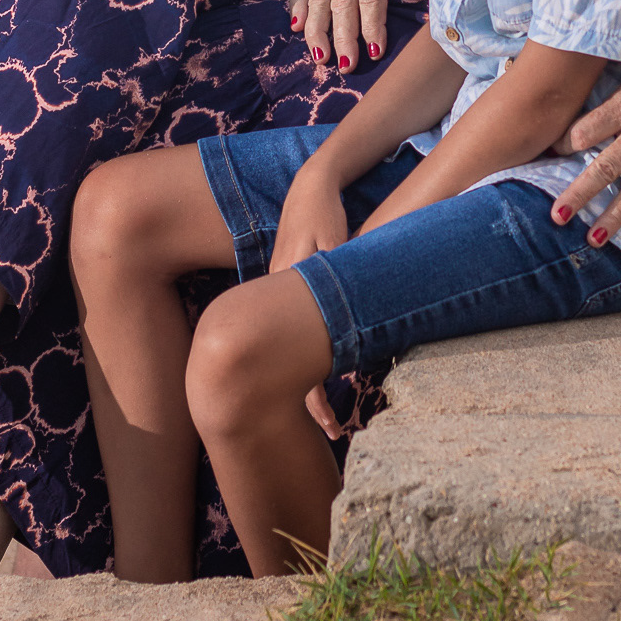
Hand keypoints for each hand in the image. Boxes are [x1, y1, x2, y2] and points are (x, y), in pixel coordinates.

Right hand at [269, 162, 349, 439]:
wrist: (311, 187)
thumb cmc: (325, 214)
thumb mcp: (332, 241)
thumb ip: (334, 272)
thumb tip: (341, 317)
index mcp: (289, 300)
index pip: (298, 368)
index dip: (314, 402)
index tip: (331, 427)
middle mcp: (279, 304)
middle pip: (290, 370)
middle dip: (310, 403)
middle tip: (331, 432)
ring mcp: (282, 299)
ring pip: (290, 355)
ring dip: (309, 382)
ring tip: (328, 415)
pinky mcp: (290, 292)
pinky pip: (293, 336)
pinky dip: (307, 359)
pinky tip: (322, 369)